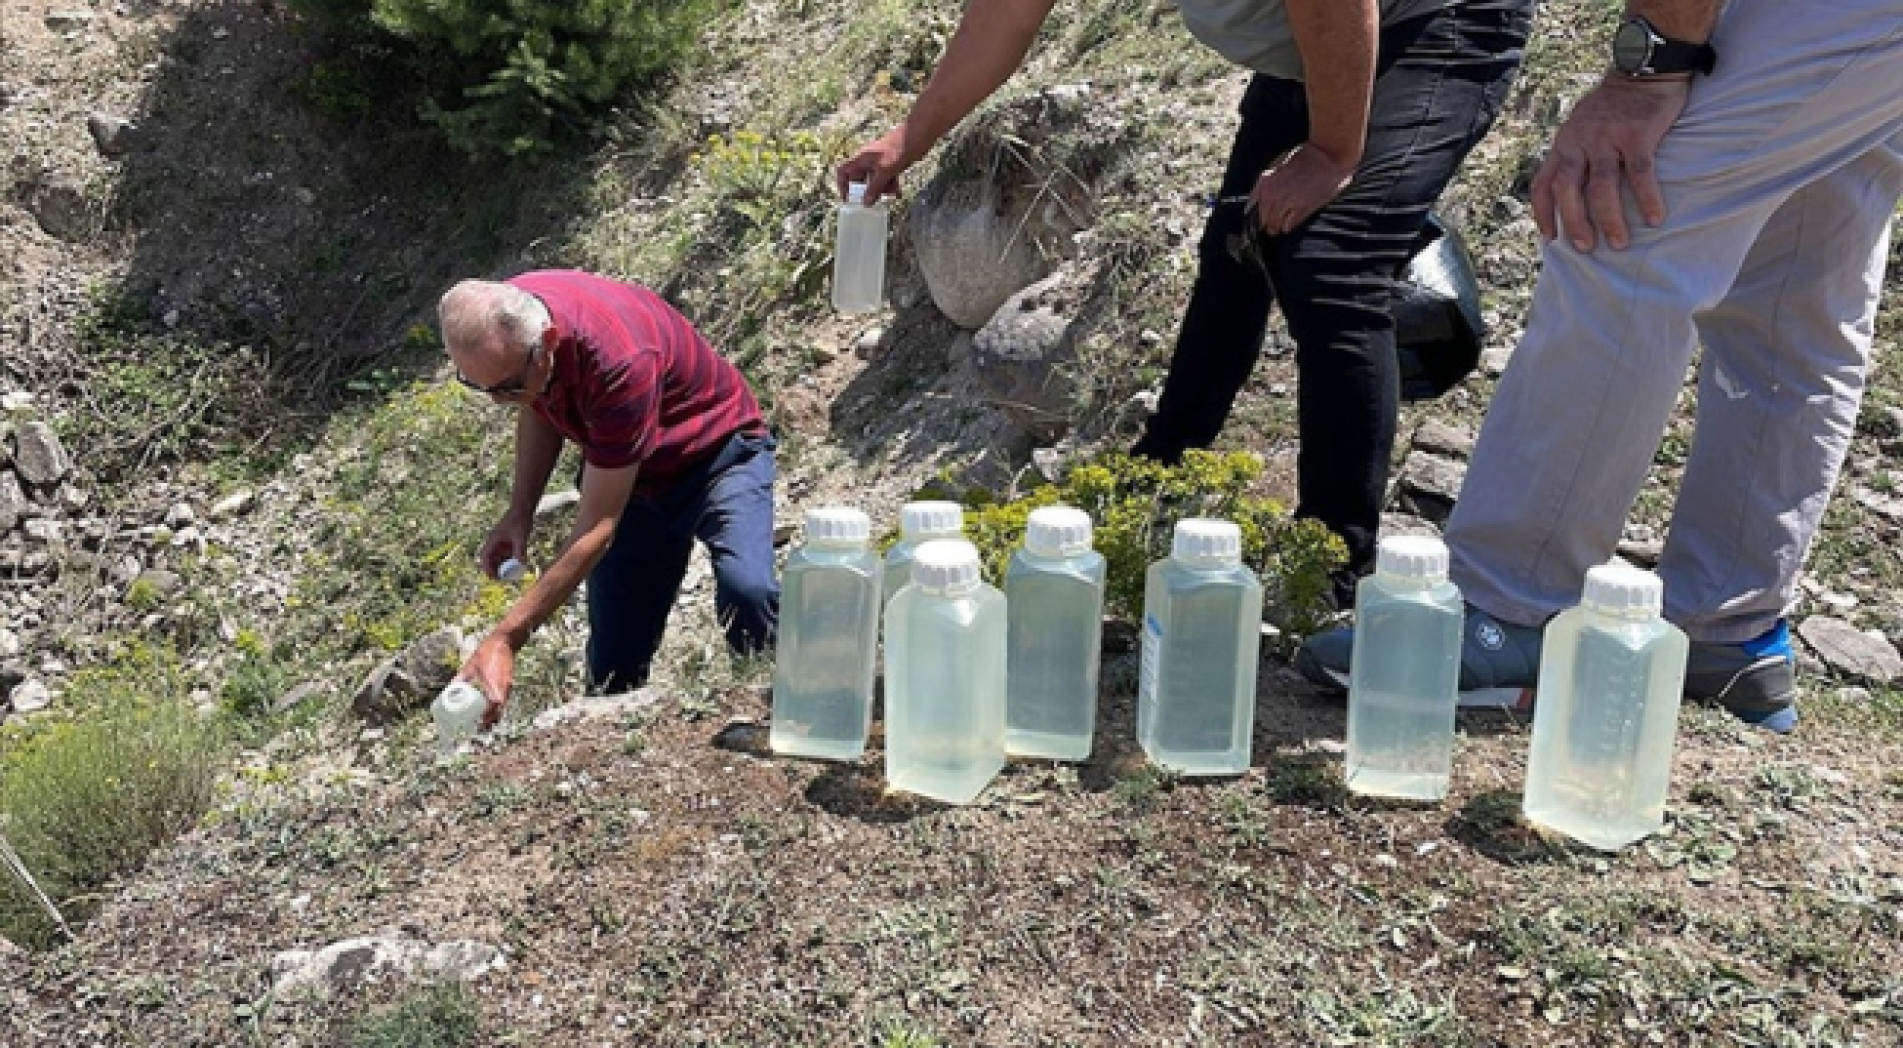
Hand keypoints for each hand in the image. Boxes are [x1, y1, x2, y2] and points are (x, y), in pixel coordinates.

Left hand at [459, 633, 516, 729]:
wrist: (504, 642)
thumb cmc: (487, 652)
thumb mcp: (471, 665)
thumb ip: (461, 678)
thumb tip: (449, 690)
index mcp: (496, 682)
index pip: (496, 705)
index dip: (489, 716)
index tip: (480, 723)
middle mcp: (504, 687)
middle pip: (500, 710)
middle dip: (491, 720)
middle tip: (480, 727)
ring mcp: (508, 686)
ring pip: (503, 706)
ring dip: (495, 715)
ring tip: (484, 722)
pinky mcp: (508, 684)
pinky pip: (504, 700)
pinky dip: (497, 707)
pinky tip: (489, 709)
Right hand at [479, 512, 531, 579]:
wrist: (523, 509)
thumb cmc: (520, 520)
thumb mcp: (521, 536)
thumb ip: (520, 550)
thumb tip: (521, 564)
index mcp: (493, 540)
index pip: (485, 557)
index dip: (487, 568)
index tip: (493, 577)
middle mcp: (495, 542)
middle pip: (490, 560)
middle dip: (494, 570)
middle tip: (502, 580)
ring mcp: (501, 543)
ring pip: (498, 558)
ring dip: (502, 567)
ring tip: (510, 576)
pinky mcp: (508, 542)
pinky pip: (506, 555)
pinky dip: (509, 561)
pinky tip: (517, 567)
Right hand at [836, 127, 916, 203]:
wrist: (917, 136)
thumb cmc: (898, 150)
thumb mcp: (885, 172)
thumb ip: (874, 188)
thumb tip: (865, 203)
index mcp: (861, 159)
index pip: (843, 171)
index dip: (842, 185)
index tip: (848, 198)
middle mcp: (867, 161)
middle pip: (859, 180)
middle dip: (867, 191)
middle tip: (875, 200)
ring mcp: (878, 162)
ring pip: (874, 181)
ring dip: (882, 189)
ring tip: (893, 192)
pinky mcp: (889, 164)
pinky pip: (885, 178)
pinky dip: (890, 185)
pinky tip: (898, 192)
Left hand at [1249, 142, 1357, 235]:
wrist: (1326, 153)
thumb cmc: (1306, 155)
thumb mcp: (1279, 162)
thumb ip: (1268, 178)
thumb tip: (1260, 194)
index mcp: (1264, 182)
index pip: (1252, 206)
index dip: (1254, 214)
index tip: (1255, 219)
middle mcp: (1271, 194)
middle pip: (1262, 218)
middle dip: (1265, 223)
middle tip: (1268, 228)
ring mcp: (1286, 202)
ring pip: (1274, 224)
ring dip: (1275, 227)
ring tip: (1277, 230)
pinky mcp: (1301, 207)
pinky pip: (1288, 225)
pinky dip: (1287, 226)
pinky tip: (1288, 226)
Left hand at [1532, 75, 1690, 251]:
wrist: (1643, 66)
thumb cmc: (1613, 104)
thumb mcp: (1580, 125)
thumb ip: (1574, 153)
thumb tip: (1571, 190)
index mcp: (1563, 144)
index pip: (1542, 184)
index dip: (1543, 214)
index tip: (1550, 239)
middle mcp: (1579, 143)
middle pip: (1568, 190)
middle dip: (1574, 223)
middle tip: (1586, 248)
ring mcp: (1607, 138)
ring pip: (1601, 187)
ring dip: (1609, 219)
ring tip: (1620, 243)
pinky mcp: (1638, 134)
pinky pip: (1640, 173)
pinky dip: (1646, 198)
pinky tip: (1655, 218)